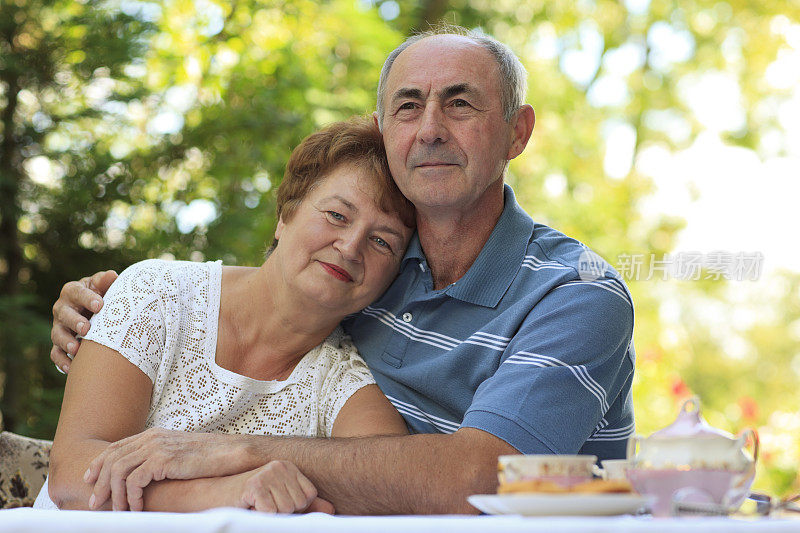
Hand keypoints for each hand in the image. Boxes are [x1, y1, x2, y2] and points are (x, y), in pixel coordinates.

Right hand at [50, 270, 116, 372]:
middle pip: (63, 314)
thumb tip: (111, 275)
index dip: (87, 298)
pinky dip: (61, 361)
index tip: (100, 305)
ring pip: (57, 334)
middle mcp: (62, 308)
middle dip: (74, 321)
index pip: (77, 292)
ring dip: (66, 342)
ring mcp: (59, 327)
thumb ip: (105, 282)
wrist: (97, 312)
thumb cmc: (102, 296)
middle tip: (86, 328)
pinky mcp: (59, 344)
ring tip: (77, 349)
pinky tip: (71, 368)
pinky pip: (55, 354)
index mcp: (73, 291)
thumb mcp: (103, 287)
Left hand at [86, 428, 252, 510]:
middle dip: (99, 482)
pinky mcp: (163, 460)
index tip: (90, 480)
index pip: (116, 447)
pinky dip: (131, 497)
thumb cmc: (209, 458)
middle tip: (94, 503)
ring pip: (118, 470)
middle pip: (112, 458)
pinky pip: (134, 481)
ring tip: (117, 511)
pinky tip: (137, 507)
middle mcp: (152, 438)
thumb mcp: (179, 454)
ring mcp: (157, 447)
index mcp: (153, 435)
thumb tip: (144, 476)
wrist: (231, 453)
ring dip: (114, 494)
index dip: (99, 464)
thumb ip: (160, 458)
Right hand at [217, 461, 334, 513]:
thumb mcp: (280, 501)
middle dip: (282, 512)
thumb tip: (331, 509)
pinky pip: (271, 513)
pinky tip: (249, 507)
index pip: (310, 496)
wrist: (214, 497)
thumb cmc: (248, 501)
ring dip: (269, 515)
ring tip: (256, 506)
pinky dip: (259, 516)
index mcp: (289, 467)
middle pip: (298, 504)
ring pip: (286, 510)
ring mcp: (267, 473)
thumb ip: (306, 505)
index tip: (275, 502)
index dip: (295, 507)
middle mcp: (280, 466)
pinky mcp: (255, 485)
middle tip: (263, 505)